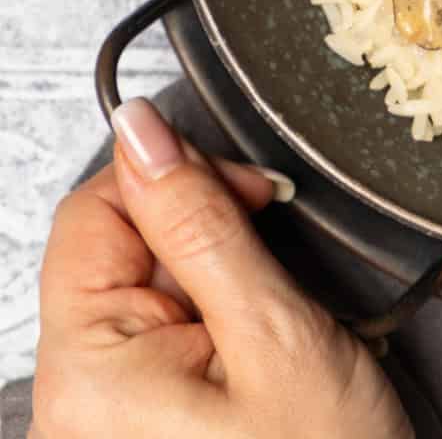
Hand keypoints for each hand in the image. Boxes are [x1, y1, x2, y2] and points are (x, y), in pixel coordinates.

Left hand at [31, 99, 412, 438]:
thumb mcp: (275, 330)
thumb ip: (200, 221)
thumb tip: (143, 130)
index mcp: (86, 376)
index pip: (95, 209)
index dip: (178, 180)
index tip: (250, 195)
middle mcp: (69, 409)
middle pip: (113, 251)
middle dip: (200, 237)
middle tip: (272, 270)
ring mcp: (96, 429)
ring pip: (140, 294)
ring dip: (211, 286)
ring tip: (271, 332)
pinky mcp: (129, 438)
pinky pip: (153, 347)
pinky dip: (209, 333)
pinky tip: (255, 363)